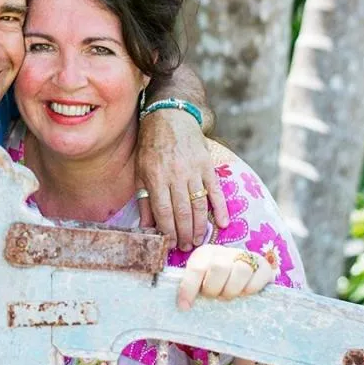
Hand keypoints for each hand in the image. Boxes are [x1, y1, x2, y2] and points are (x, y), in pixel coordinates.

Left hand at [135, 109, 228, 249]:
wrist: (170, 116)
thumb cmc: (151, 146)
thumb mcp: (140, 171)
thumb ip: (144, 199)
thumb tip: (146, 227)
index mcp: (156, 177)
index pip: (163, 212)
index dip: (169, 232)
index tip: (171, 245)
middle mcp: (175, 175)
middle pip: (182, 212)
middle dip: (185, 234)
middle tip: (188, 248)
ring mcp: (193, 170)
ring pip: (199, 204)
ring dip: (200, 226)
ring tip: (199, 242)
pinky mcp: (207, 165)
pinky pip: (216, 190)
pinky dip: (221, 207)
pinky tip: (223, 223)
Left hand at [176, 244, 273, 309]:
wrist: (243, 274)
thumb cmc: (215, 283)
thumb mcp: (200, 281)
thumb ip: (191, 288)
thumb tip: (183, 306)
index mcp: (205, 253)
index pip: (196, 268)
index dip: (189, 288)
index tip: (185, 306)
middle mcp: (224, 251)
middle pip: (219, 267)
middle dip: (214, 288)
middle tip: (214, 297)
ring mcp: (245, 256)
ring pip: (241, 270)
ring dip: (232, 289)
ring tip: (228, 296)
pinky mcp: (263, 265)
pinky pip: (259, 276)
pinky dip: (251, 288)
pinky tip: (244, 293)